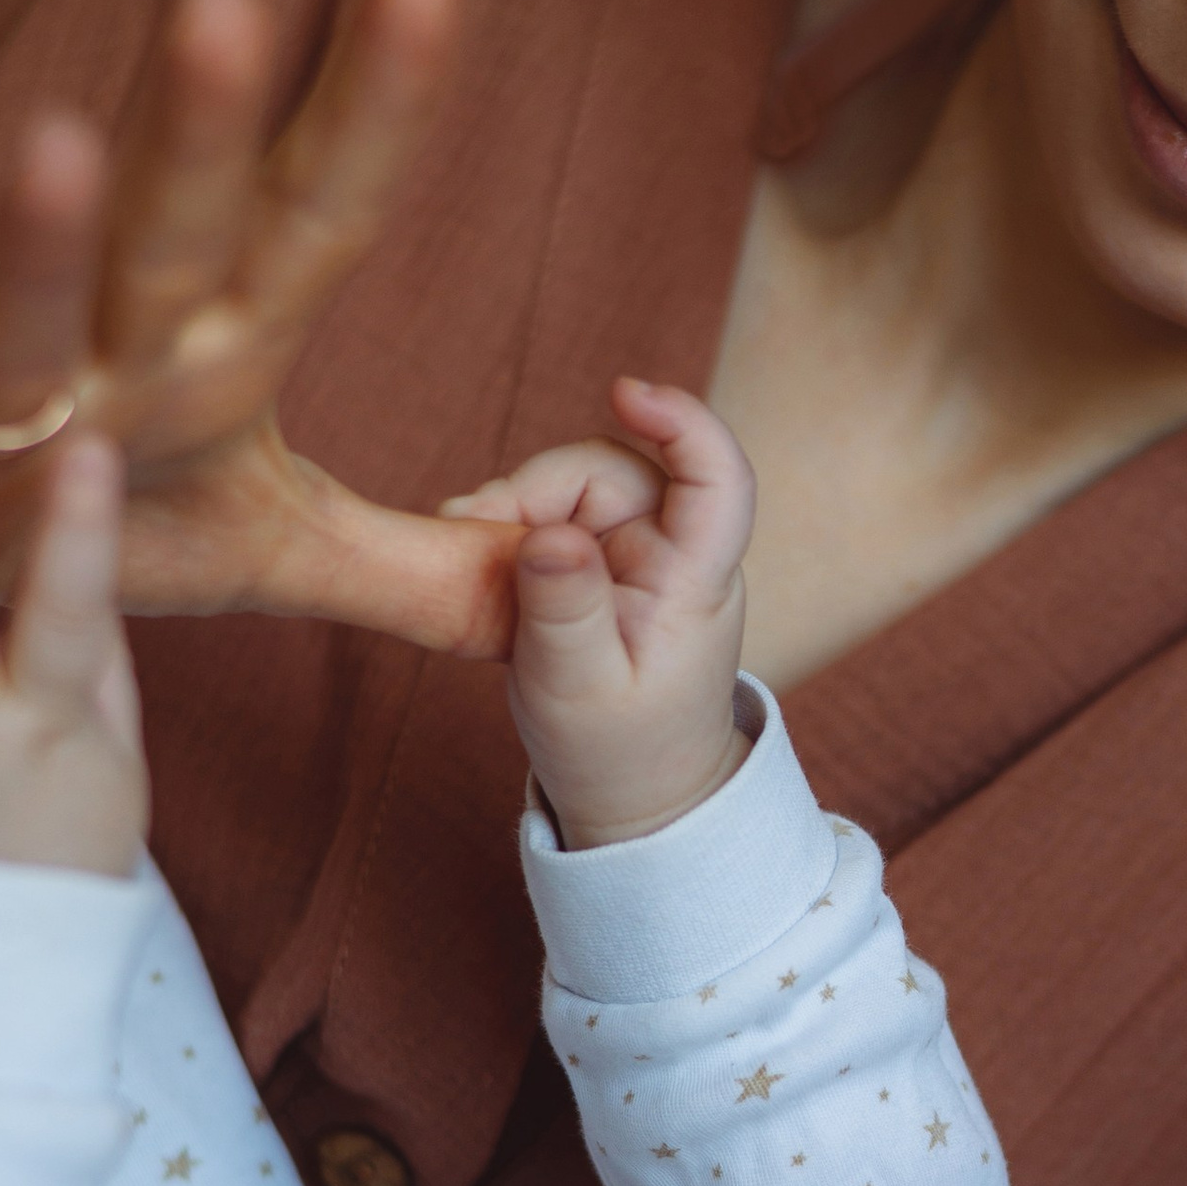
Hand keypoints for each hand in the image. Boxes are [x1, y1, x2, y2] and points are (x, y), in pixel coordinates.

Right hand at [0, 0, 528, 654]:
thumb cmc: (82, 522)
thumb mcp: (257, 549)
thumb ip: (405, 564)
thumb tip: (553, 573)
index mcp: (212, 347)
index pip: (316, 213)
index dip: (375, 101)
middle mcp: (106, 354)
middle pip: (172, 228)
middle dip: (202, 123)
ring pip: (14, 320)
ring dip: (30, 235)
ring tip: (52, 140)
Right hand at [472, 380, 752, 847]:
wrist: (633, 794)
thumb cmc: (619, 750)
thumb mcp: (578, 689)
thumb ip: (563, 612)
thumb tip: (547, 535)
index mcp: (694, 583)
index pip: (718, 481)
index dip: (683, 423)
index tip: (626, 391)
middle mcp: (672, 553)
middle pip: (612, 471)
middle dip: (536, 487)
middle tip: (471, 528)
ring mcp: (634, 554)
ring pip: (571, 488)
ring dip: (514, 509)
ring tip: (468, 554)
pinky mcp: (597, 562)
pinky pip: (550, 516)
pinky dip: (509, 529)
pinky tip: (477, 559)